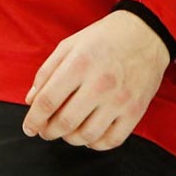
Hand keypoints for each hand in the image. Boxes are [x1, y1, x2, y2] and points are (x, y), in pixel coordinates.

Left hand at [23, 9, 170, 150]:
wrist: (146, 32)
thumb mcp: (71, 44)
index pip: (47, 102)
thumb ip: (47, 71)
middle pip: (64, 123)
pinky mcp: (135, 110)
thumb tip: (31, 101)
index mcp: (80, 63)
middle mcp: (100, 83)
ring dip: (70, 138)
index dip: (33, 120)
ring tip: (68, 130)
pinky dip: (95, 143)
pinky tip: (90, 132)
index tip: (29, 127)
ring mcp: (120, 99)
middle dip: (48, 132)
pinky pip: (111, 140)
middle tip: (46, 130)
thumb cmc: (105, 37)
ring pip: (86, 136)